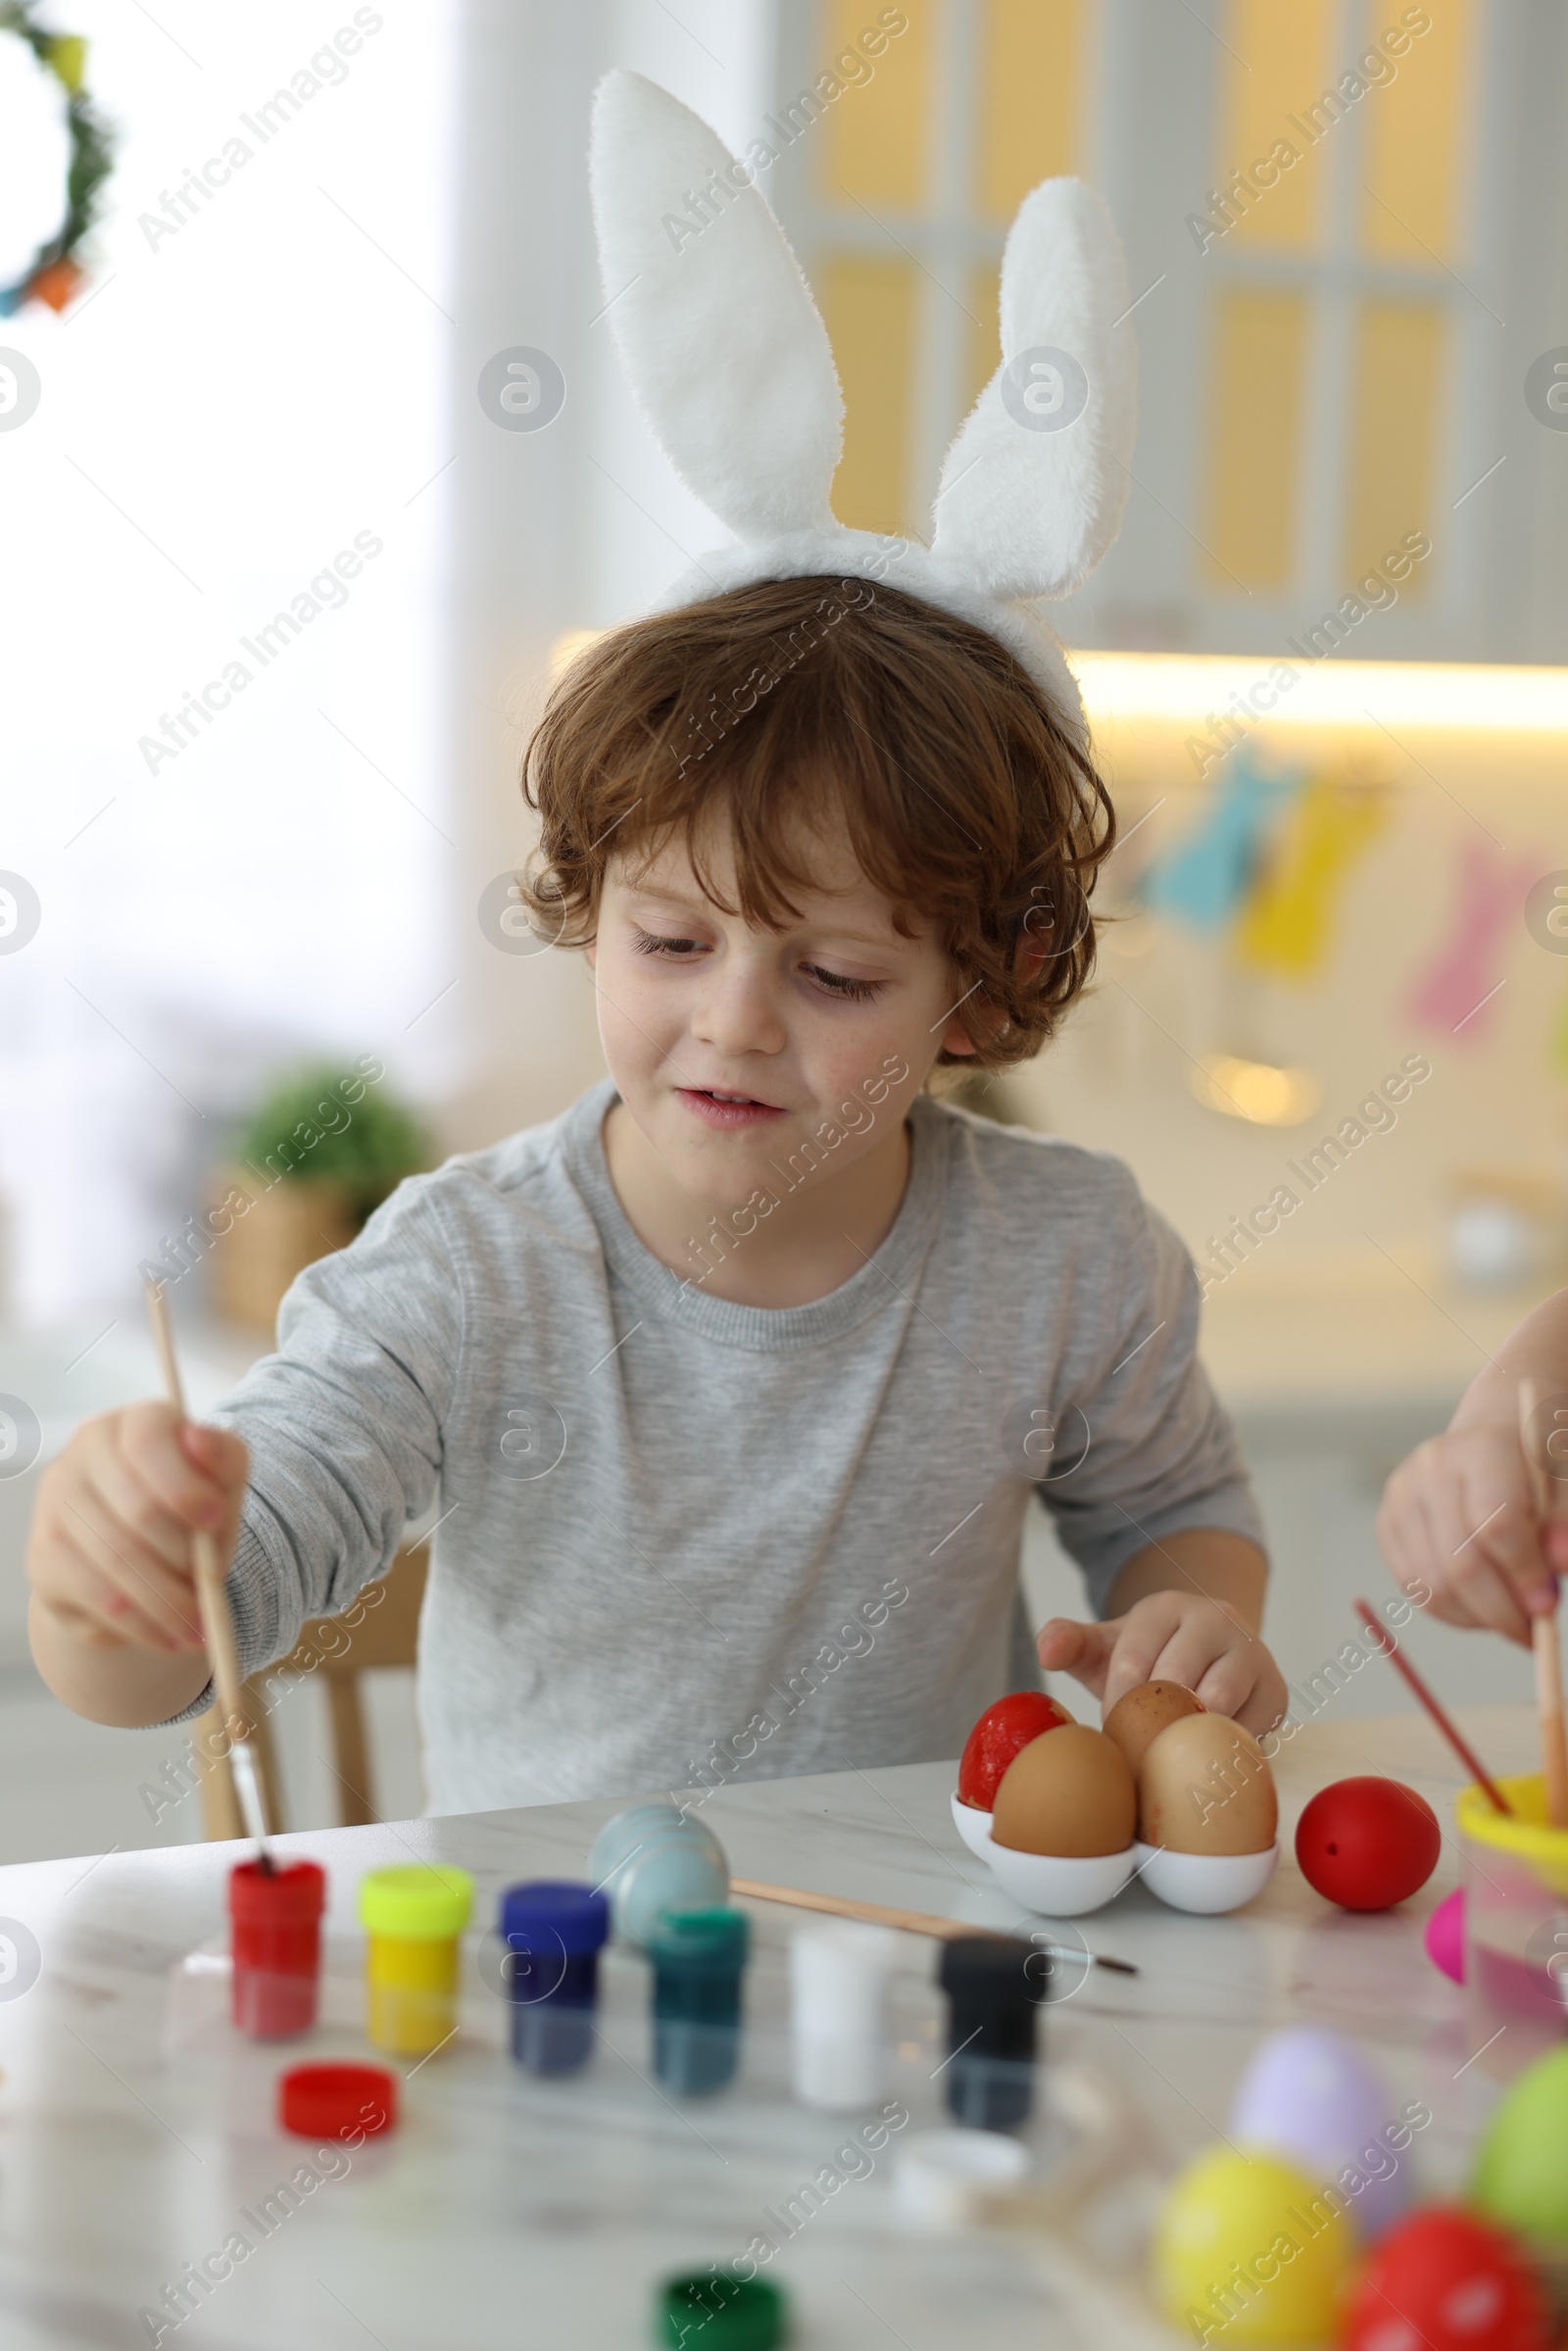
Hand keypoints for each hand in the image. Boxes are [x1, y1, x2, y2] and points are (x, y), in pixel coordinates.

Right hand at [26, 1403, 248, 1655]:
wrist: (146, 1562)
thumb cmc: (189, 1513)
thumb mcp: (221, 1486)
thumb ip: (222, 1462)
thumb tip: (200, 1439)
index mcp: (135, 1422)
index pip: (147, 1441)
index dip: (184, 1484)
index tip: (216, 1521)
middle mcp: (86, 1452)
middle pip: (135, 1508)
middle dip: (183, 1557)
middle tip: (215, 1592)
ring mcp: (57, 1501)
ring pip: (117, 1558)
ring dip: (167, 1601)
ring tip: (200, 1629)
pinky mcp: (44, 1554)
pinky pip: (98, 1595)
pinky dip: (142, 1623)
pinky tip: (169, 1636)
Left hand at [1035, 1590, 1287, 1736]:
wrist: (1209, 1654)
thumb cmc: (1149, 1657)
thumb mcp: (1107, 1646)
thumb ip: (1070, 1643)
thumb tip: (1045, 1650)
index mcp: (1166, 1606)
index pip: (1135, 1658)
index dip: (1117, 1701)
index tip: (1111, 1728)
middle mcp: (1215, 1619)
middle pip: (1178, 1677)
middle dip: (1152, 1719)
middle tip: (1136, 1750)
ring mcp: (1252, 1652)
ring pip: (1221, 1699)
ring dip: (1190, 1734)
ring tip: (1168, 1757)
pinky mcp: (1275, 1690)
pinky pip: (1254, 1726)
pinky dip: (1225, 1748)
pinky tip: (1203, 1760)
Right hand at [1376, 1423, 1564, 1645]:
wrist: (1491, 1447)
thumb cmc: (1534, 1472)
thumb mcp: (1563, 1491)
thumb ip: (1564, 1527)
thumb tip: (1561, 1566)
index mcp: (1482, 1449)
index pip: (1495, 1523)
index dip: (1524, 1573)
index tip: (1548, 1606)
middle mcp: (1431, 1468)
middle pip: (1459, 1562)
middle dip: (1500, 1610)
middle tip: (1530, 1632)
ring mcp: (1401, 1495)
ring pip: (1433, 1584)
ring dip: (1477, 1618)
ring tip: (1509, 1619)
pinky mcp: (1386, 1522)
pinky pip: (1414, 1587)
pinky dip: (1451, 1612)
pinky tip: (1480, 1609)